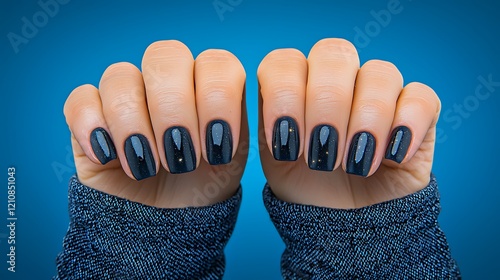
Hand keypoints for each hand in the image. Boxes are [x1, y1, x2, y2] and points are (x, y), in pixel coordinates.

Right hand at [64, 40, 247, 207]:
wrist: (169, 220)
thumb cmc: (203, 184)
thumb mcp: (230, 159)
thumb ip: (233, 125)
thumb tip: (230, 108)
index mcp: (207, 83)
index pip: (215, 62)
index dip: (218, 100)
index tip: (219, 151)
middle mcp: (167, 81)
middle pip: (164, 55)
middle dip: (175, 108)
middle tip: (183, 157)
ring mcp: (127, 95)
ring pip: (120, 76)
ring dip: (134, 123)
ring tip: (147, 167)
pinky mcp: (90, 117)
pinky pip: (81, 99)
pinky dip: (92, 125)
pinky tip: (108, 156)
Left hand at [258, 38, 440, 208]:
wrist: (343, 218)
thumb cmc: (307, 184)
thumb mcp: (278, 163)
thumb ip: (272, 131)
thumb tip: (283, 119)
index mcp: (298, 82)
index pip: (285, 61)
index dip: (283, 97)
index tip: (285, 147)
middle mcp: (338, 77)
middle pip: (333, 54)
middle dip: (325, 105)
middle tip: (321, 155)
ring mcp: (378, 90)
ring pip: (380, 73)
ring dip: (365, 118)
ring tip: (355, 165)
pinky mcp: (417, 111)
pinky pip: (421, 97)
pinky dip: (407, 124)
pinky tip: (392, 156)